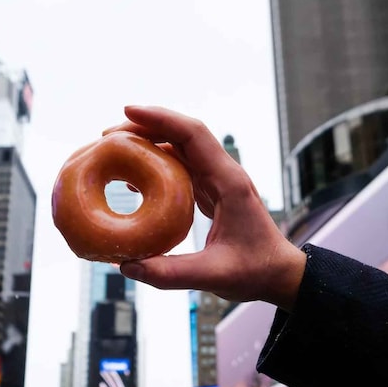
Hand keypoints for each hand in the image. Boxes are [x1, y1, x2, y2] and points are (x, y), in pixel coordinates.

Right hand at [104, 105, 305, 310]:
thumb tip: (126, 267)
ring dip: (148, 143)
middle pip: (181, 135)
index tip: (127, 110)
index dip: (160, 119)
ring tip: (113, 150)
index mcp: (229, 182)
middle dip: (145, 127)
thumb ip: (170, 273)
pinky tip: (133, 177)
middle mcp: (223, 174)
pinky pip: (180, 168)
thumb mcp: (213, 276)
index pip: (192, 135)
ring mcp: (218, 181)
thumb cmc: (255, 272)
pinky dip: (155, 164)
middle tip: (107, 136)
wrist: (280, 275)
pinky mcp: (212, 192)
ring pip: (180, 149)